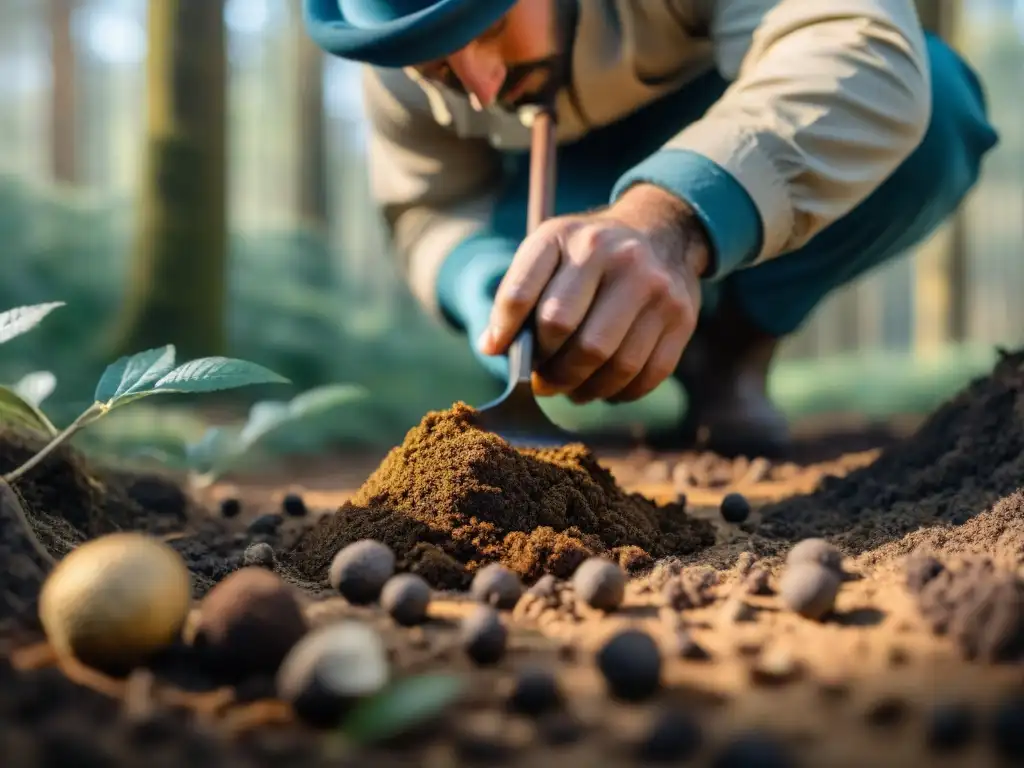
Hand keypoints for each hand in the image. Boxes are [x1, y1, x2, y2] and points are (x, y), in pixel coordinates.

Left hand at [478, 185, 709, 402]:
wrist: (661, 232)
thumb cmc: (588, 252)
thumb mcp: (548, 250)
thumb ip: (516, 294)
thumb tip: (493, 348)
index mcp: (571, 238)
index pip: (521, 296)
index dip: (505, 333)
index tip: (502, 351)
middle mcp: (618, 258)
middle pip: (573, 339)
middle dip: (551, 372)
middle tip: (543, 381)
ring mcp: (656, 288)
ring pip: (613, 364)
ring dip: (584, 389)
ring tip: (571, 387)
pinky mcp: (682, 318)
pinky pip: (646, 375)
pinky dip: (619, 392)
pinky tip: (603, 386)